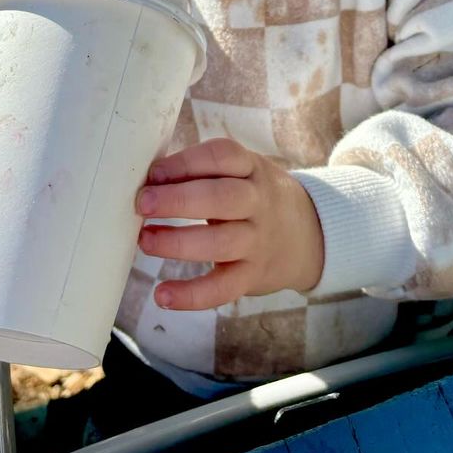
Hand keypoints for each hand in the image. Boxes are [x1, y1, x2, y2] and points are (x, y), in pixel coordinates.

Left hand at [136, 138, 324, 310]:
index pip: (222, 157)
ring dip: (178, 243)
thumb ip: (204, 172)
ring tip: (145, 241)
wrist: (309, 234)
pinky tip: (163, 295)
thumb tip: (150, 180)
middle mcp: (258, 202)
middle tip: (143, 203)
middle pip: (222, 198)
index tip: (153, 173)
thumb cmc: (256, 196)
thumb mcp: (243, 172)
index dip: (186, 162)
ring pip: (220, 242)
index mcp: (252, 168)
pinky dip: (193, 295)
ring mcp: (258, 240)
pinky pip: (224, 287)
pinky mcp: (253, 275)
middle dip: (179, 200)